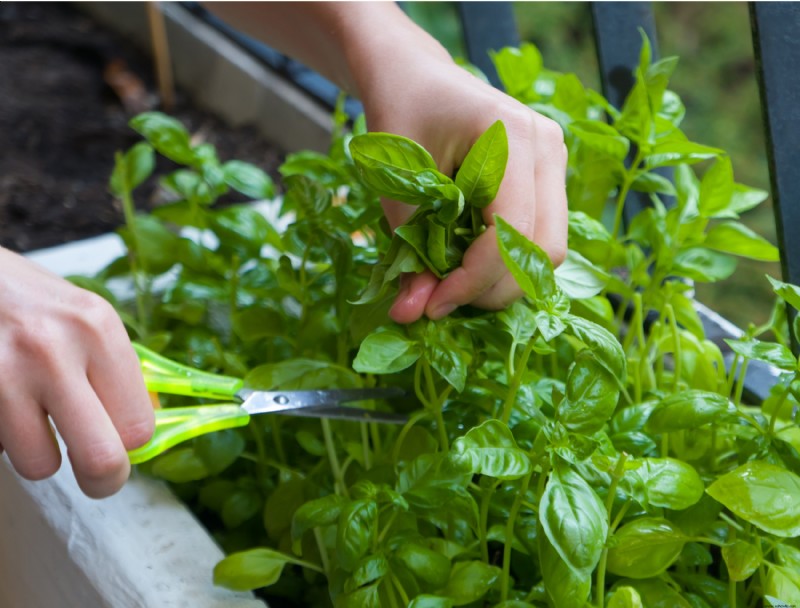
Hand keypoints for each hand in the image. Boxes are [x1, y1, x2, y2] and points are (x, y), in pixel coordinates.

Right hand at [0, 248, 153, 497]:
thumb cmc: (29, 299)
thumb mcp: (86, 317)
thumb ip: (117, 371)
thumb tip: (142, 435)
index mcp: (97, 328)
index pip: (138, 425)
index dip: (132, 444)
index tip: (123, 443)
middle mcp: (52, 350)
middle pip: (100, 459)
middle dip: (103, 479)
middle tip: (98, 477)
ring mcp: (2, 373)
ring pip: (40, 465)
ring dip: (40, 453)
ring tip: (33, 417)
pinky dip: (5, 437)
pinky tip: (6, 404)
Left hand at [358, 49, 567, 323]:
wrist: (413, 76)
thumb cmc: (399, 117)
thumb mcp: (395, 187)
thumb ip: (409, 252)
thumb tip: (410, 316)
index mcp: (511, 137)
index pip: (511, 234)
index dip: (473, 281)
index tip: (432, 305)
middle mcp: (547, 146)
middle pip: (544, 251)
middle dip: (492, 289)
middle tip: (441, 300)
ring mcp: (555, 159)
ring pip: (549, 249)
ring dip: (503, 279)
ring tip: (454, 282)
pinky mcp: (549, 175)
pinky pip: (542, 235)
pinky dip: (508, 261)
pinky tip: (470, 260)